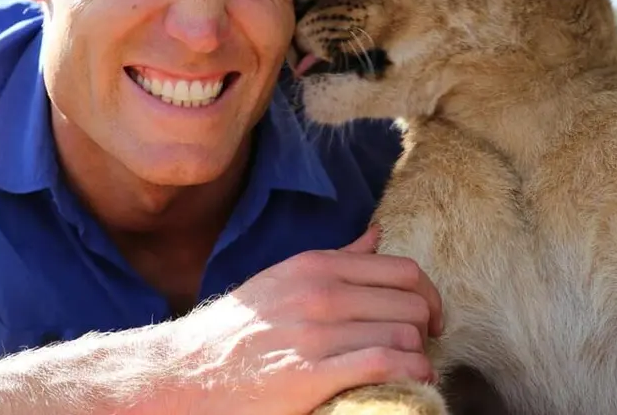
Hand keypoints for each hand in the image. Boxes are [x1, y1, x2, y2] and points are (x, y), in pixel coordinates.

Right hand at [170, 225, 442, 413]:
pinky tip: (411, 383)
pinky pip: (386, 364)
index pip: (402, 270)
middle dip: (427, 329)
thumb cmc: (237, 330)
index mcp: (315, 266)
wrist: (185, 372)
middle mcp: (319, 293)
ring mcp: (315, 334)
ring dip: (420, 357)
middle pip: (411, 304)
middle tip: (421, 348)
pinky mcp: (311, 375)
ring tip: (415, 370)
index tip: (431, 318)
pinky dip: (410, 375)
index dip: (430, 295)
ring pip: (405, 335)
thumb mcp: (282, 279)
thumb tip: (377, 234)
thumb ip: (336, 258)